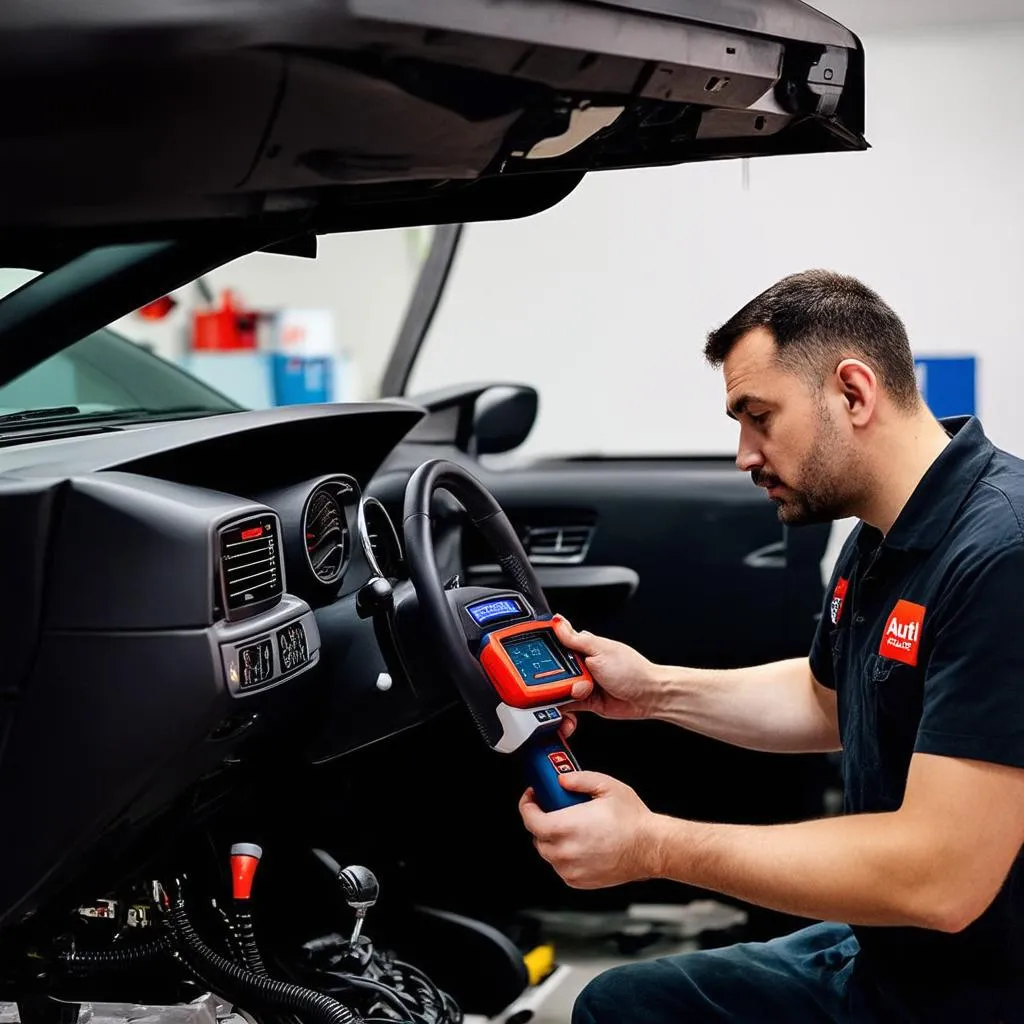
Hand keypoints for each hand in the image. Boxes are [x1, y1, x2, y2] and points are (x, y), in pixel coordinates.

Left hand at [518, 772, 662, 888]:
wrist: (651, 848)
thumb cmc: (632, 821)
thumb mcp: (606, 786)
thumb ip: (579, 779)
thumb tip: (562, 780)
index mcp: (566, 827)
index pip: (530, 820)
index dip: (527, 806)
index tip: (532, 798)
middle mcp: (565, 851)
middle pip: (537, 837)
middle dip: (541, 822)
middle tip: (552, 810)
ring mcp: (571, 869)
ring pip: (548, 854)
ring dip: (552, 840)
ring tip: (569, 827)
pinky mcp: (579, 881)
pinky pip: (561, 868)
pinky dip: (563, 856)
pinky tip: (579, 844)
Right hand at [552, 616, 660, 739]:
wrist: (648, 696)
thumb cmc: (631, 670)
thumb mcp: (600, 650)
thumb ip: (574, 639)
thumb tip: (557, 620)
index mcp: (584, 646)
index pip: (556, 646)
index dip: (545, 655)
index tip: (538, 664)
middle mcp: (581, 664)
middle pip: (554, 671)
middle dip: (557, 680)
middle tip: (571, 682)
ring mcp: (582, 683)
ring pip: (558, 689)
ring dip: (562, 695)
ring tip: (578, 695)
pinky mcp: (584, 701)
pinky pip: (566, 705)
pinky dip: (563, 710)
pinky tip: (567, 710)